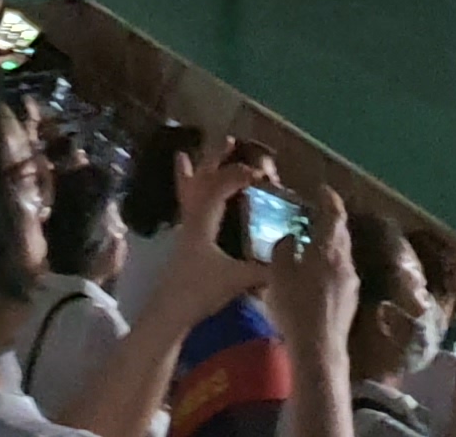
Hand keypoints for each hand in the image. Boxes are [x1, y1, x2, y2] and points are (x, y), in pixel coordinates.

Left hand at [152, 150, 272, 326]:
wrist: (169, 314)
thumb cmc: (200, 292)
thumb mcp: (235, 279)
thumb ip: (262, 270)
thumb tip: (287, 262)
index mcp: (202, 223)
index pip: (220, 188)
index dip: (239, 176)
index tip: (260, 174)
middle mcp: (191, 221)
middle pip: (200, 181)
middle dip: (214, 160)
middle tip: (227, 140)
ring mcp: (184, 232)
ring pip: (187, 194)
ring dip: (193, 174)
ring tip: (183, 155)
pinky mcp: (182, 245)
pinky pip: (184, 210)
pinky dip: (184, 196)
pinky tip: (187, 199)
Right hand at [264, 183, 356, 357]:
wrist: (319, 349)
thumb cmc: (295, 306)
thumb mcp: (278, 273)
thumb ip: (284, 248)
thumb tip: (292, 237)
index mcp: (329, 248)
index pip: (334, 214)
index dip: (329, 199)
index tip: (321, 190)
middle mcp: (345, 261)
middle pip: (341, 233)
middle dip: (328, 222)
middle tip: (312, 216)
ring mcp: (351, 282)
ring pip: (341, 254)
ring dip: (328, 245)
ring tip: (311, 245)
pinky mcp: (350, 301)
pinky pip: (340, 272)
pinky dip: (330, 264)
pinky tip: (316, 275)